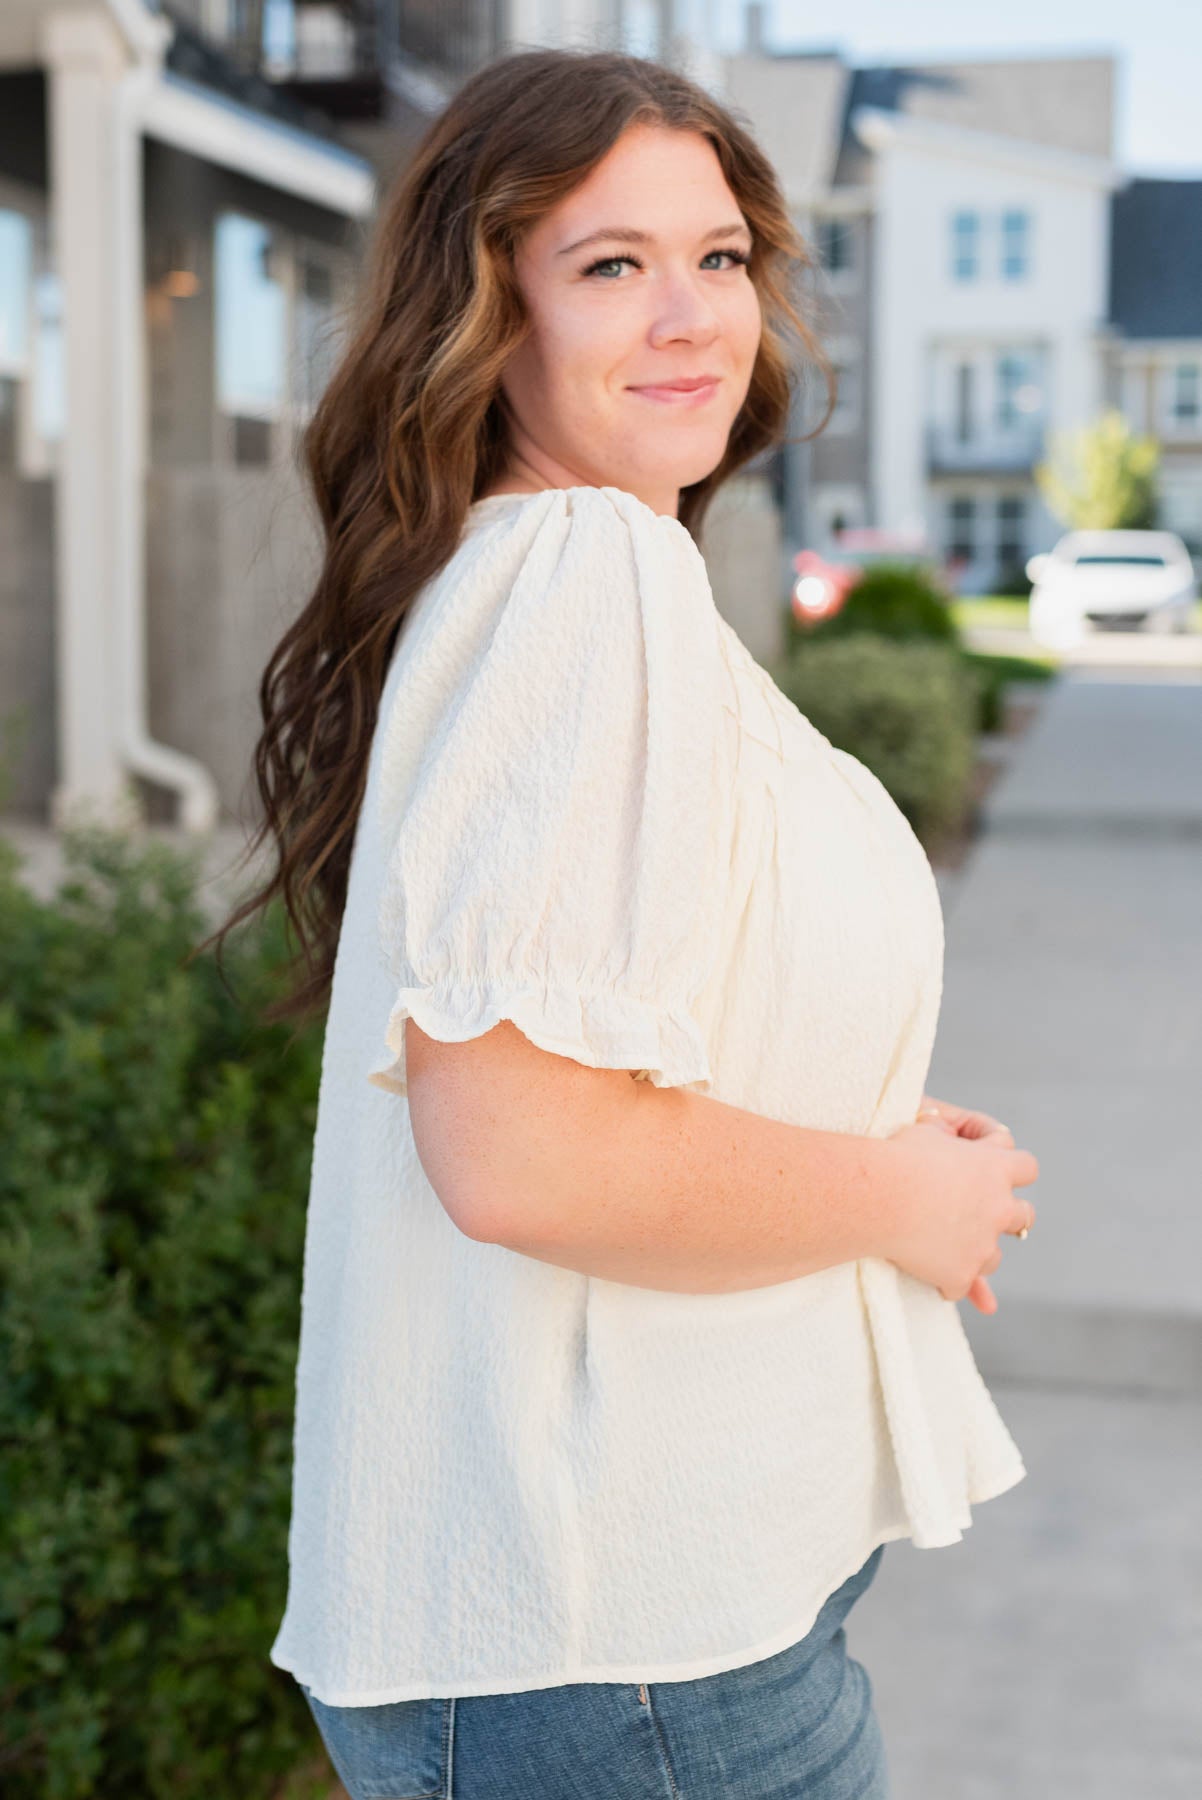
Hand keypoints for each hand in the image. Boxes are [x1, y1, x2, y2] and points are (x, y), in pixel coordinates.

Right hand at [914, 1095, 1017, 1314]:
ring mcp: (982, 1245)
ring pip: (995, 1256)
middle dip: (1006, 1215)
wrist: (877, 1198)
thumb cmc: (897, 1157)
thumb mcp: (926, 1131)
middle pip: (1024, 1215)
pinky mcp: (960, 1274)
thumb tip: (950, 1133)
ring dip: (978, 1250)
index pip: (1027, 1166)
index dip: (1013, 1168)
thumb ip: (947, 1133)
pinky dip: (949, 1281)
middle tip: (982, 1214)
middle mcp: (999, 1207)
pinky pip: (962, 1286)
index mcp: (995, 1167)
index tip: (994, 1171)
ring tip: (949, 1245)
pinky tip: (931, 1275)